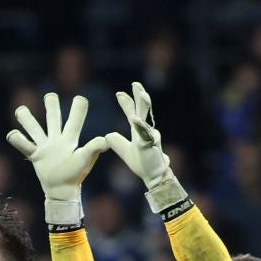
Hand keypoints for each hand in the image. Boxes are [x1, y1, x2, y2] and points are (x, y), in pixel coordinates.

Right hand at [5, 92, 108, 225]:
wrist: (62, 191)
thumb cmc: (75, 175)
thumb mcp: (85, 160)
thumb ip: (94, 148)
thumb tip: (105, 140)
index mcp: (70, 138)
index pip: (74, 118)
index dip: (78, 107)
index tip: (80, 99)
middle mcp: (56, 138)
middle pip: (52, 115)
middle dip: (51, 104)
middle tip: (50, 95)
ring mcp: (44, 146)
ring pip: (33, 127)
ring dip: (26, 118)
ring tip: (20, 110)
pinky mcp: (35, 155)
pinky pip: (22, 144)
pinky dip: (17, 139)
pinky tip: (14, 135)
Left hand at [101, 82, 186, 210]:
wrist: (153, 177)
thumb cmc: (142, 163)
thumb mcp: (125, 151)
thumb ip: (117, 142)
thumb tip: (107, 135)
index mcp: (139, 131)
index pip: (133, 113)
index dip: (127, 103)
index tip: (119, 93)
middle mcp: (146, 131)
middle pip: (143, 110)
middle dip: (140, 96)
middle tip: (135, 84)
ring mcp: (150, 137)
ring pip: (147, 118)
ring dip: (144, 105)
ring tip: (141, 93)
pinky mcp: (151, 145)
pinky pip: (146, 134)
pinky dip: (141, 126)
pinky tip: (135, 119)